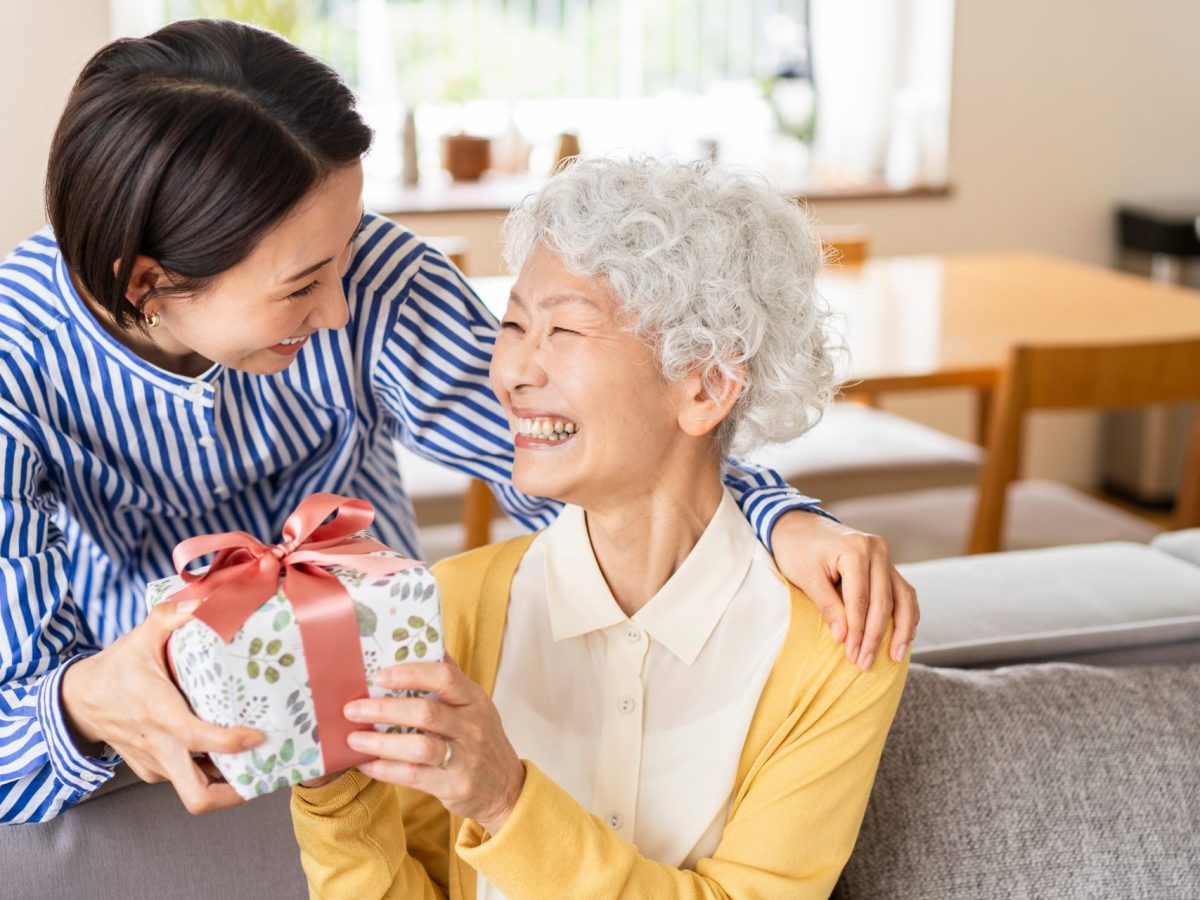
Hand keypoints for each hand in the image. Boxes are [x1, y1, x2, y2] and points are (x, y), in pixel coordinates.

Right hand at [60, 598, 265, 813]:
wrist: (78, 700)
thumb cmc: (118, 666)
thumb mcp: (145, 633)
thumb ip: (176, 614)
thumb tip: (211, 598)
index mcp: (159, 713)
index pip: (197, 739)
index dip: (230, 743)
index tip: (258, 736)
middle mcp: (159, 747)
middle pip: (197, 796)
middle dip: (234, 794)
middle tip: (265, 770)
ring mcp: (155, 764)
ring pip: (196, 788)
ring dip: (226, 780)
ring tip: (259, 759)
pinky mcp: (152, 771)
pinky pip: (186, 777)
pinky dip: (209, 770)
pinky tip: (228, 750)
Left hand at [342, 657, 525, 835]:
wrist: (506, 788)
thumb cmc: (481, 740)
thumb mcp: (475, 706)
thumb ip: (451, 678)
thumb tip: (426, 642)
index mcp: (475, 700)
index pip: (445, 677)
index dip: (410, 674)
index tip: (379, 676)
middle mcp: (472, 726)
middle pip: (426, 713)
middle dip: (385, 709)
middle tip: (353, 708)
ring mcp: (465, 758)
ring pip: (419, 747)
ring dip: (381, 742)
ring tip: (354, 738)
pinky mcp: (454, 786)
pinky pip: (414, 776)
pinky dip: (386, 769)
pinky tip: (366, 763)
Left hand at [770, 511, 917, 667]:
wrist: (798, 524)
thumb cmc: (797, 550)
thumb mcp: (806, 577)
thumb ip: (827, 606)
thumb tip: (844, 638)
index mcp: (855, 549)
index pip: (861, 600)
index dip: (858, 631)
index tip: (853, 656)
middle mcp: (876, 549)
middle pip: (884, 601)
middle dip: (875, 636)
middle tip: (865, 663)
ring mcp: (884, 555)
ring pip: (903, 596)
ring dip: (902, 629)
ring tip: (896, 656)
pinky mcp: (886, 563)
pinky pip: (903, 591)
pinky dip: (905, 613)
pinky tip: (904, 635)